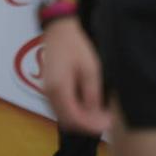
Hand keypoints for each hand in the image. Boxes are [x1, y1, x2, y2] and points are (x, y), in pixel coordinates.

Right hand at [41, 17, 111, 134]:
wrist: (59, 31)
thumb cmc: (75, 47)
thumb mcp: (90, 70)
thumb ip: (92, 94)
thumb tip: (95, 114)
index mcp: (59, 88)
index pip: (74, 117)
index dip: (92, 124)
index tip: (108, 122)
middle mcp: (49, 93)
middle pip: (67, 120)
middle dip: (87, 124)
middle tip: (106, 119)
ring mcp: (47, 91)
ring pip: (63, 116)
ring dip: (80, 119)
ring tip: (99, 113)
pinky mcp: (49, 88)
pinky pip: (60, 108)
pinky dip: (74, 112)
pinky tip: (87, 106)